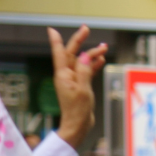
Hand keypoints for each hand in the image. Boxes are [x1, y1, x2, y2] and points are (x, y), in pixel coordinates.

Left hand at [49, 26, 107, 148]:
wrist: (78, 126)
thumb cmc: (78, 111)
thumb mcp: (83, 89)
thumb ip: (84, 71)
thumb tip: (84, 56)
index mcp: (63, 75)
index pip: (59, 54)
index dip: (56, 41)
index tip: (52, 30)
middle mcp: (66, 76)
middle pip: (73, 54)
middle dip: (80, 41)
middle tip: (86, 28)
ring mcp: (73, 80)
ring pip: (82, 62)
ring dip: (92, 54)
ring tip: (104, 47)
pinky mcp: (80, 86)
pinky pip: (87, 71)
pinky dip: (93, 65)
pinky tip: (101, 60)